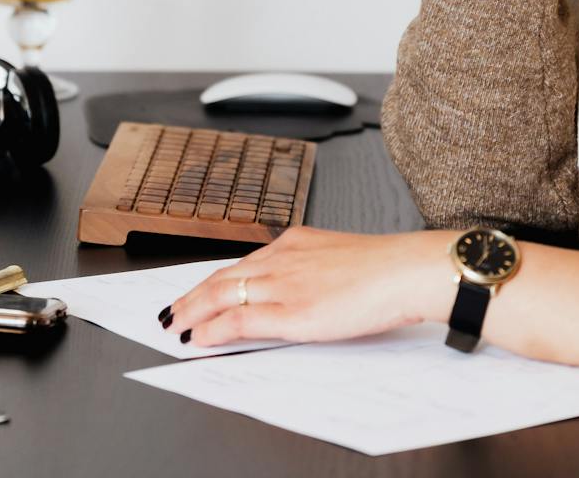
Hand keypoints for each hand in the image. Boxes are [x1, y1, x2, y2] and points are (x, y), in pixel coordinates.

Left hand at [160, 227, 456, 346]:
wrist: (405, 270)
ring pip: (221, 294)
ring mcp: (284, 284)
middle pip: (222, 276)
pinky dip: (211, 328)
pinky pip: (238, 320)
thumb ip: (315, 269)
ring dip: (192, 311)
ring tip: (175, 324)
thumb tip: (306, 289)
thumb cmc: (386, 269)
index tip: (200, 290)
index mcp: (296, 242)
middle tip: (172, 309)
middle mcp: (283, 258)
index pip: (243, 262)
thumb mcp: (342, 258)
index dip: (215, 279)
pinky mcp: (290, 311)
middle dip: (192, 294)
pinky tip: (197, 337)